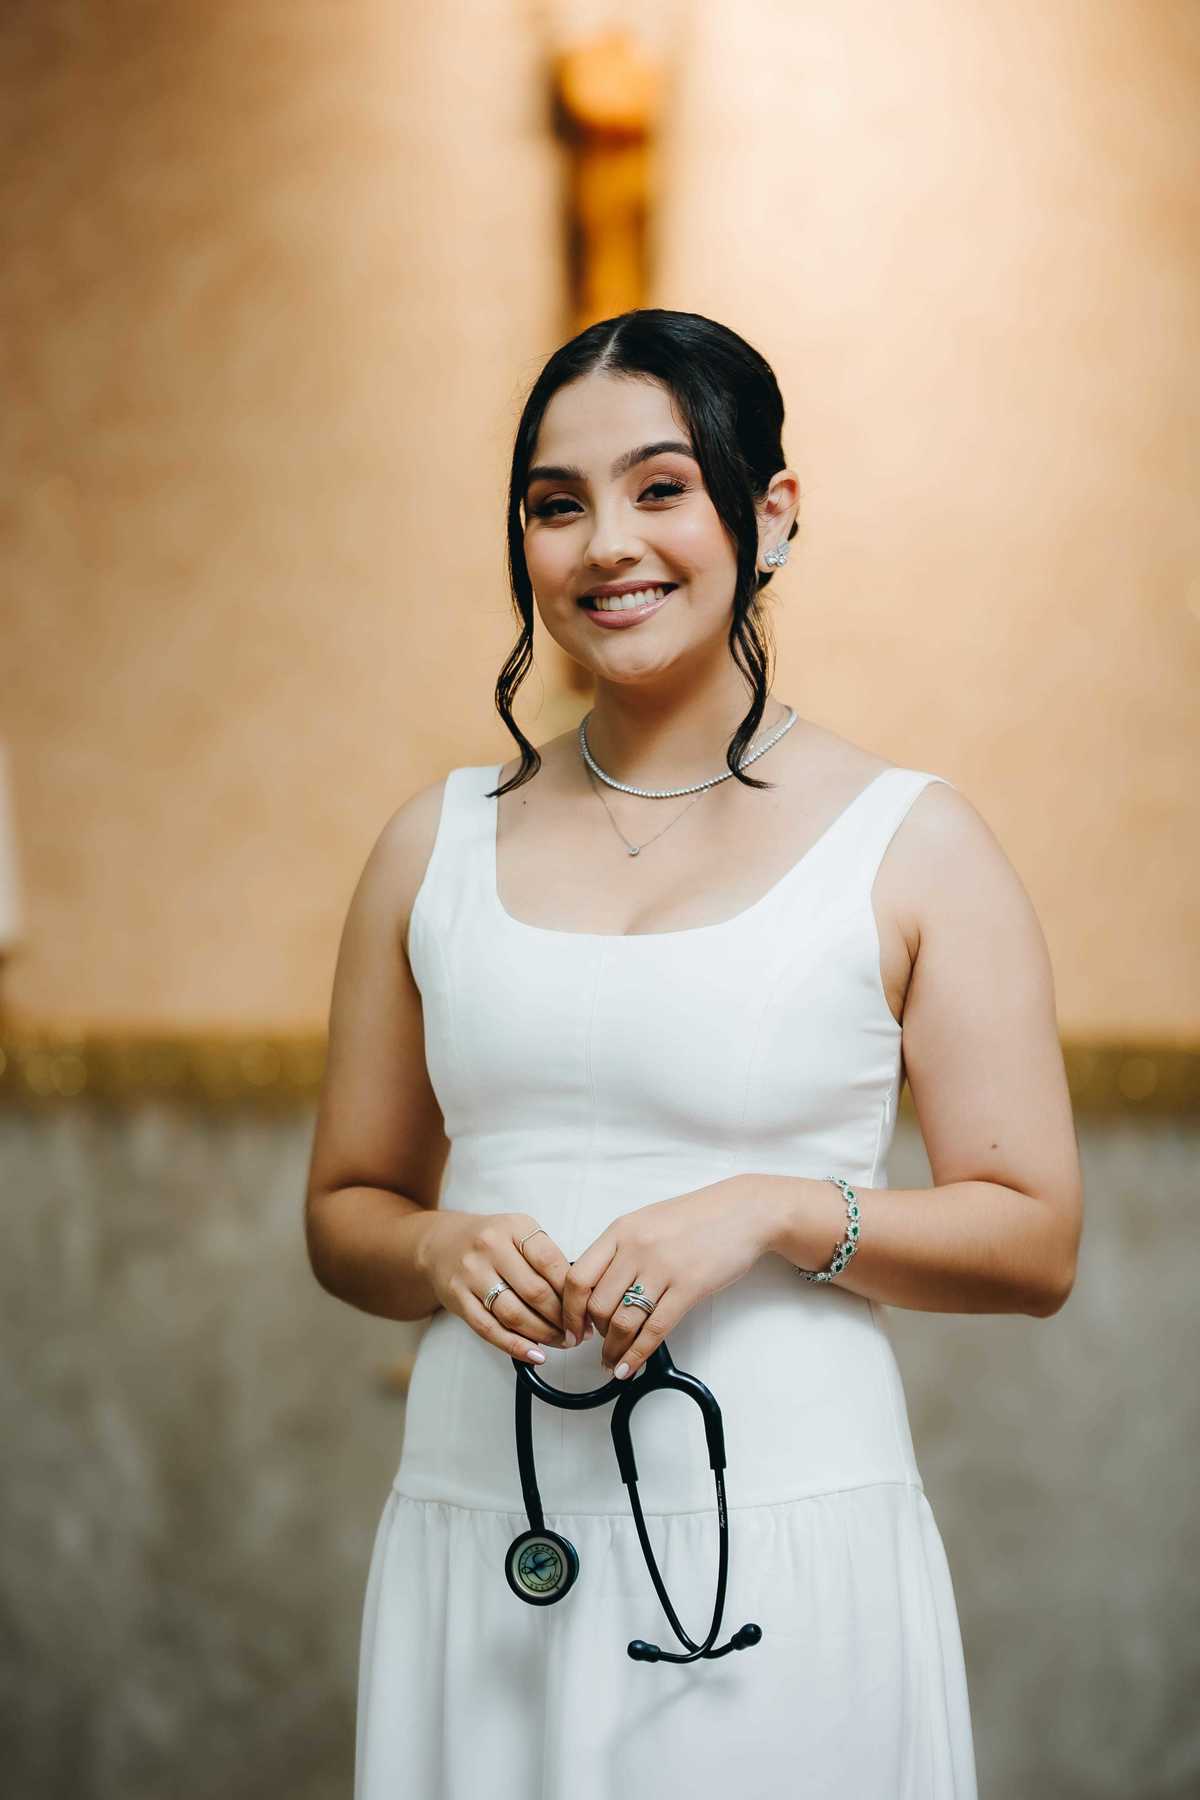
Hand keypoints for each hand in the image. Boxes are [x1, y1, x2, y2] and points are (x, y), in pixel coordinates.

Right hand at [420, 1211, 575, 1364]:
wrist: (442, 1244)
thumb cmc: (491, 1242)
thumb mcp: (520, 1233)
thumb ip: (547, 1258)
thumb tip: (580, 1297)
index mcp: (515, 1227)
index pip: (551, 1263)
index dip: (573, 1292)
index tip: (586, 1310)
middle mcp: (491, 1247)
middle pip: (535, 1292)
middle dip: (562, 1319)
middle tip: (576, 1333)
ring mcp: (471, 1273)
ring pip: (514, 1314)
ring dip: (543, 1334)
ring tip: (560, 1342)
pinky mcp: (457, 1298)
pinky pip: (489, 1329)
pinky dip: (515, 1345)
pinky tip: (534, 1353)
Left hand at [560, 1178, 773, 1379]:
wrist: (743, 1211)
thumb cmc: (697, 1218)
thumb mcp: (647, 1222)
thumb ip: (620, 1250)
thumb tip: (596, 1288)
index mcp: (620, 1231)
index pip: (577, 1277)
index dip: (569, 1310)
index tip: (572, 1327)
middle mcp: (635, 1249)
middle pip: (598, 1304)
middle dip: (594, 1333)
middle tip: (597, 1345)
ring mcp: (662, 1268)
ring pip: (623, 1322)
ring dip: (613, 1350)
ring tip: (612, 1362)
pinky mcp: (689, 1288)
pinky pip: (654, 1330)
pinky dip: (637, 1354)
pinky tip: (629, 1367)